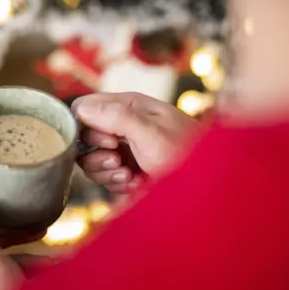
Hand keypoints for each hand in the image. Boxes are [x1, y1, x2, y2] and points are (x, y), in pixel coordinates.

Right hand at [73, 92, 199, 193]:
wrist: (207, 184)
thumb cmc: (185, 153)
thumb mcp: (150, 133)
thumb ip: (116, 117)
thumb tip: (82, 109)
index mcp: (127, 105)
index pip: (83, 107)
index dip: (85, 126)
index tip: (107, 141)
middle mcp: (122, 123)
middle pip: (83, 137)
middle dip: (97, 154)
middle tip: (118, 161)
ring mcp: (124, 147)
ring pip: (90, 160)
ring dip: (105, 172)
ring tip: (128, 175)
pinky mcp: (126, 168)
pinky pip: (104, 176)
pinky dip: (115, 183)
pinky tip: (135, 183)